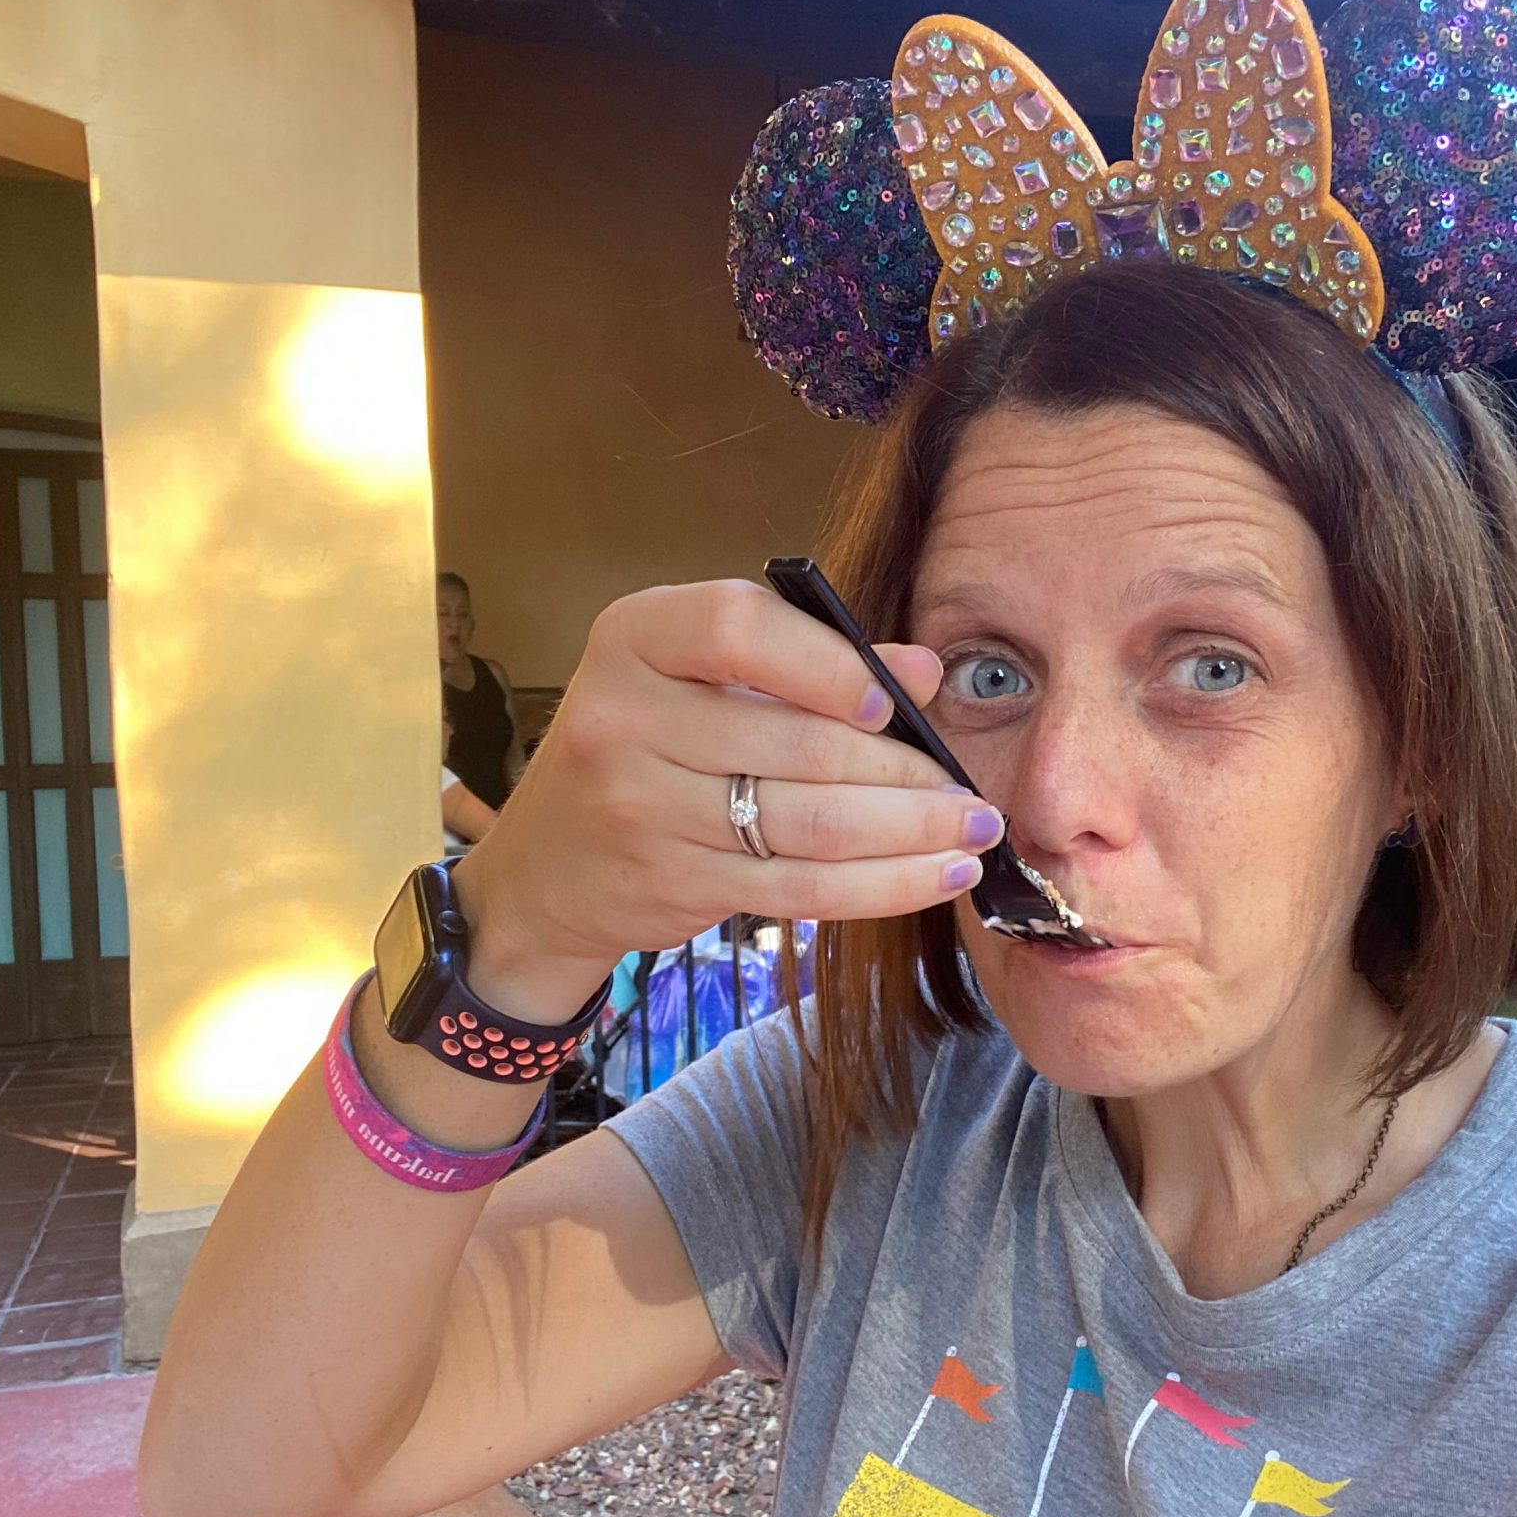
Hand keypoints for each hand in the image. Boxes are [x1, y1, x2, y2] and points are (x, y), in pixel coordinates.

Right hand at [449, 579, 1000, 1018]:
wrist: (543, 869)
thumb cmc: (644, 750)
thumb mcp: (696, 682)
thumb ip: (808, 663)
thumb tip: (925, 669)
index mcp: (635, 638)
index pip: (735, 628)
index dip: (827, 665)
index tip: (893, 701)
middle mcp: (625, 716)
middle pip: (798, 743)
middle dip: (907, 774)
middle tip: (972, 790)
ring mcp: (641, 805)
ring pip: (810, 824)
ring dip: (911, 834)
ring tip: (973, 833)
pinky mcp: (672, 880)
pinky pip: (800, 888)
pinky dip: (881, 886)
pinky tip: (935, 878)